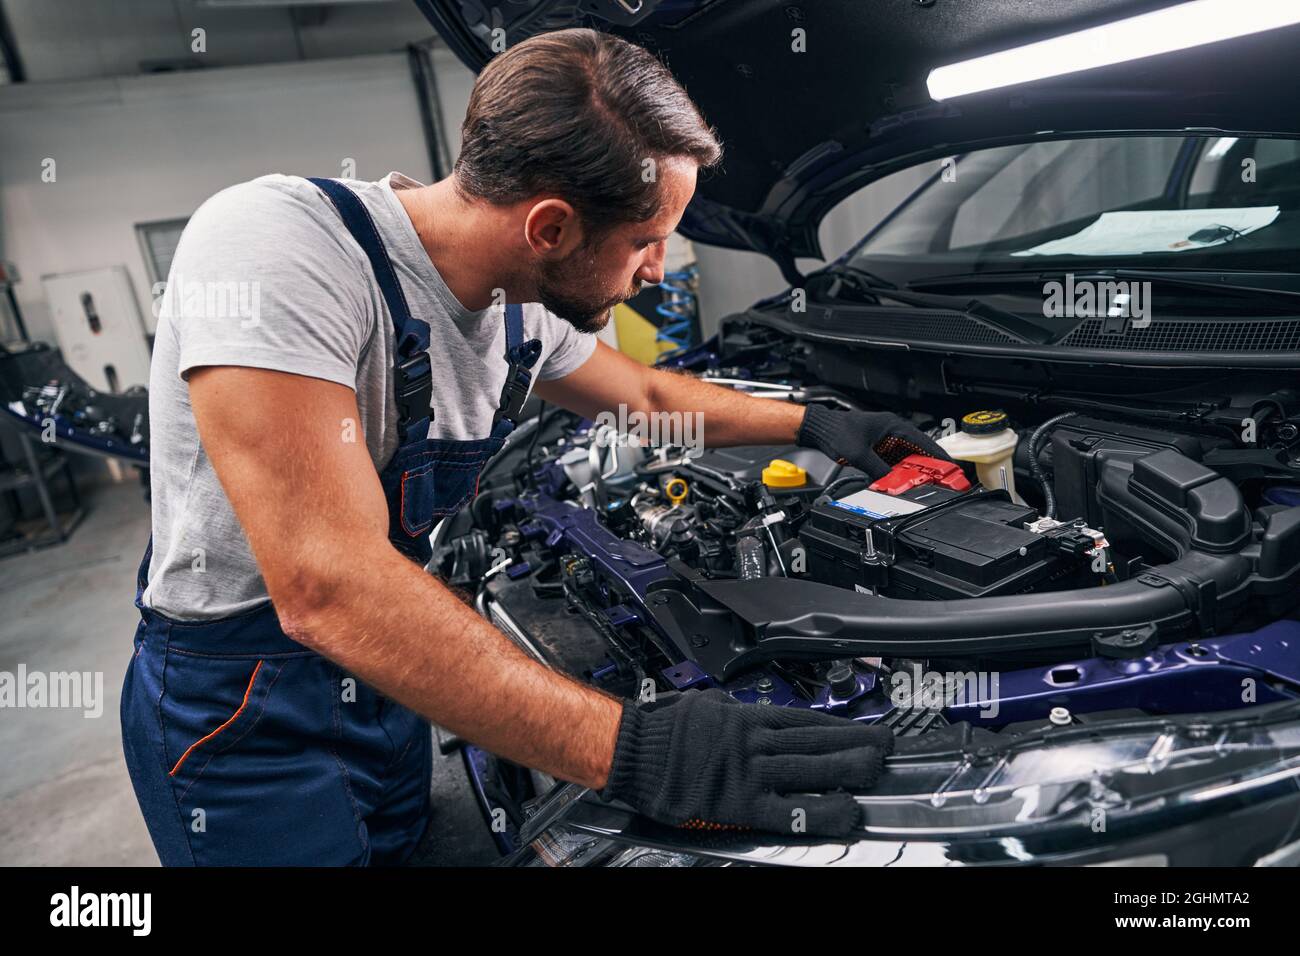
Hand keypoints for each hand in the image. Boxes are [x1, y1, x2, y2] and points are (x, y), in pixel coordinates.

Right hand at [600, 689, 892, 838]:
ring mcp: (752, 770)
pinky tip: (845, 812)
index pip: (805, 720)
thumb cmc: (662, 730)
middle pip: (816, 740)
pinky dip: (820, 811)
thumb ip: (729, 708)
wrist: (635, 750)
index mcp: (747, 718)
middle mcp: (755, 740)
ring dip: (848, 767)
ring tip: (877, 769)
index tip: (864, 727)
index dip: (839, 725)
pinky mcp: (742, 802)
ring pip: (811, 767)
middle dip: (855, 742)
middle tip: (886, 744)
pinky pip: (790, 810)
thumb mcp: (703, 704)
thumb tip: (737, 706)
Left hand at [797, 405, 950, 479]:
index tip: (949, 466)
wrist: (820, 428)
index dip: (938, 456)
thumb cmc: (836, 431)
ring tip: (924, 483)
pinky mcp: (878, 448)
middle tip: (940, 480)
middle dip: (928, 466)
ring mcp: (885, 440)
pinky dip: (899, 471)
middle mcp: (892, 431)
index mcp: (893, 426)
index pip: (923, 442)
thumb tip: (891, 482)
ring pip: (906, 457)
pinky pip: (894, 461)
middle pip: (917, 451)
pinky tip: (902, 481)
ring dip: (913, 470)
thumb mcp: (859, 454)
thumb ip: (877, 469)